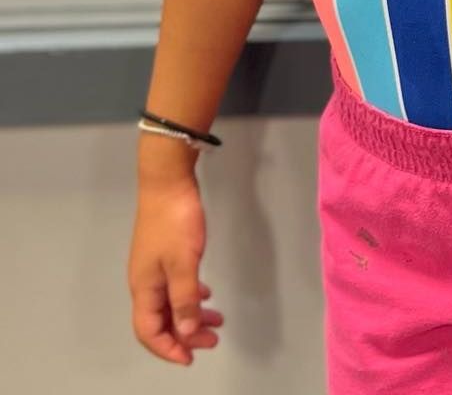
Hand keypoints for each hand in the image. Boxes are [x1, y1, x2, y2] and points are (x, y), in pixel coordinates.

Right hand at [129, 175, 223, 363]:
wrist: (167, 182)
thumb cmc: (174, 222)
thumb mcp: (184, 263)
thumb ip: (185, 299)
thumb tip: (186, 333)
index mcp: (144, 289)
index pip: (149, 331)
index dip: (168, 348)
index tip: (191, 358)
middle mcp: (145, 282)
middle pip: (161, 320)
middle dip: (185, 335)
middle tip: (212, 340)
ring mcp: (154, 267)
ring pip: (171, 302)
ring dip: (191, 315)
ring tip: (217, 320)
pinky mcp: (165, 253)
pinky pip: (176, 285)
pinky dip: (191, 295)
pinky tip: (206, 294)